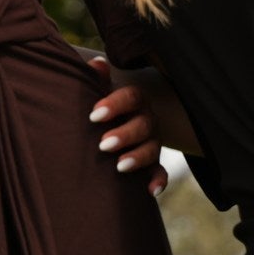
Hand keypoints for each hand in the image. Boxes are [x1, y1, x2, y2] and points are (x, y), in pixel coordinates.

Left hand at [86, 55, 167, 194]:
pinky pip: (160, 172)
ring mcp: (151, 142)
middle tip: (102, 144)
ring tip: (120, 167)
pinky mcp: (151, 164)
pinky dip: (158, 181)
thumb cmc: (99, 109)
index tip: (93, 115)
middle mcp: (146, 119)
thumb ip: (96, 80)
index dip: (115, 104)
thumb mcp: (97, 93)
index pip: (131, 97)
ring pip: (152, 148)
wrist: (110, 126)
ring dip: (138, 157)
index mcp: (134, 100)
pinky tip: (151, 191)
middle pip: (143, 124)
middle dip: (125, 134)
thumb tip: (97, 63)